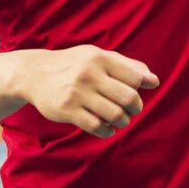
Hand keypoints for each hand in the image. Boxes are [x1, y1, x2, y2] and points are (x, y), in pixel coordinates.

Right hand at [13, 45, 158, 137]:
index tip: (136, 96)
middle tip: (132, 111)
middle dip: (136, 108)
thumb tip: (154, 80)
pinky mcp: (66, 110)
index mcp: (100, 58)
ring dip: (123, 121)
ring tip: (120, 120)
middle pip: (129, 98)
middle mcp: (89, 74)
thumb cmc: (74, 65)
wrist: (34, 74)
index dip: (141, 90)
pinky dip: (107, 131)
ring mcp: (77, 92)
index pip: (135, 78)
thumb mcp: (98, 57)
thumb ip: (127, 66)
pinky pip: (96, 126)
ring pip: (115, 114)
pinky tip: (107, 128)